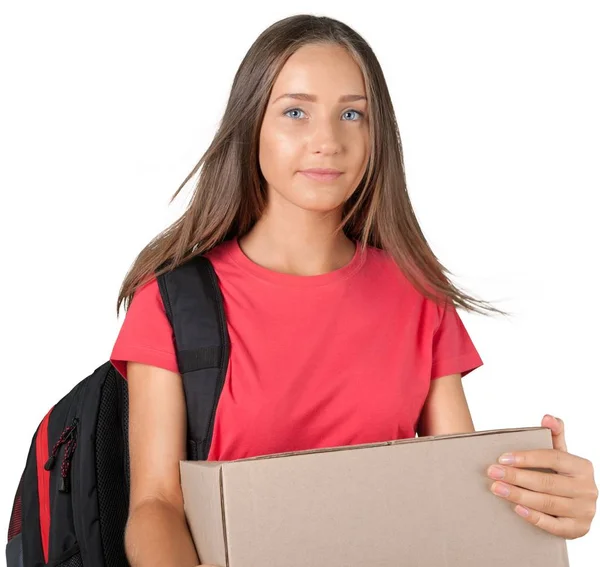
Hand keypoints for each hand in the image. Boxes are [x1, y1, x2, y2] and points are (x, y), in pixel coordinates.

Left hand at [486, 415, 597, 538]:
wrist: (576, 505)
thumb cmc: (561, 475)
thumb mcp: (560, 454)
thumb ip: (554, 434)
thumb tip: (547, 417)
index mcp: (582, 467)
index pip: (552, 458)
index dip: (526, 458)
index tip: (502, 458)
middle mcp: (587, 489)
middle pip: (546, 482)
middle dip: (516, 477)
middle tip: (492, 472)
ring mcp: (584, 511)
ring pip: (547, 503)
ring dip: (519, 496)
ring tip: (497, 488)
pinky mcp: (578, 529)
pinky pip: (554, 526)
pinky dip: (534, 517)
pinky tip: (516, 509)